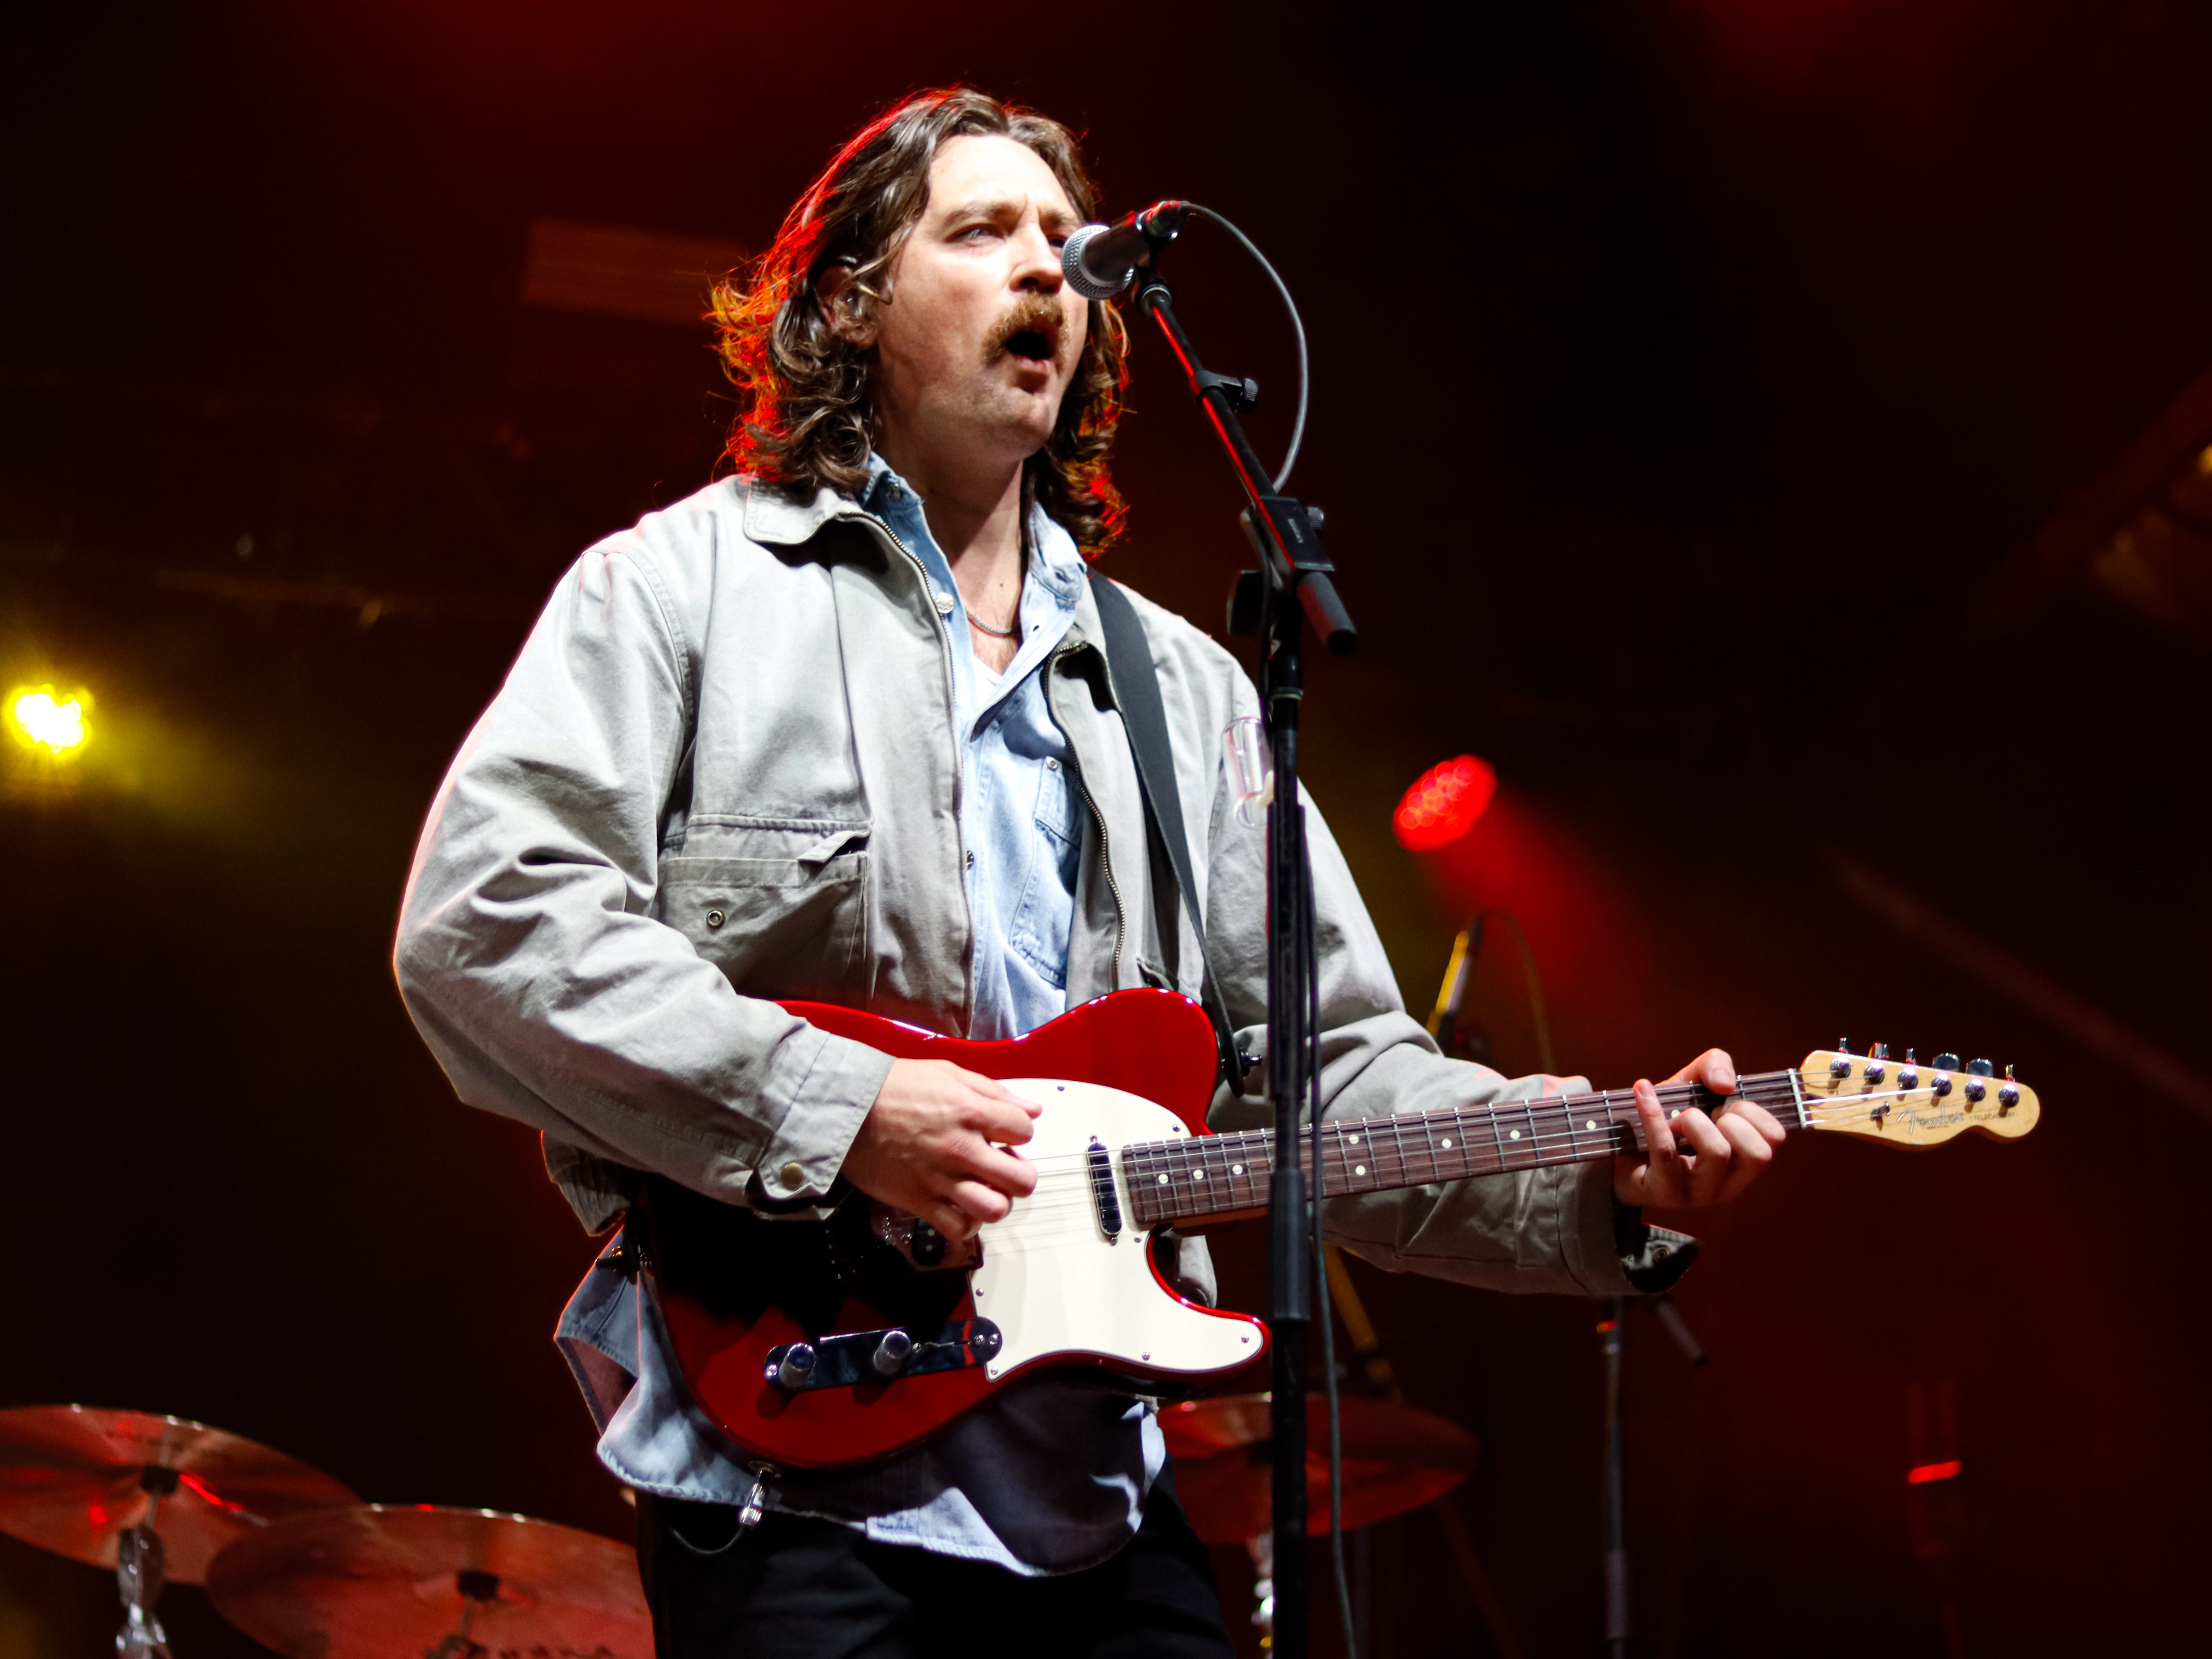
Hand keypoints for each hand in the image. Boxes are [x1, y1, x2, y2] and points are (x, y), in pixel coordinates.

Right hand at [839, 1059, 1040, 1240]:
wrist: (847, 1108)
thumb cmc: (893, 1087)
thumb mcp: (947, 1072)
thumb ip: (993, 1090)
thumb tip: (1032, 1109)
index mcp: (971, 1111)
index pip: (1025, 1130)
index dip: (1019, 1131)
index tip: (1005, 1132)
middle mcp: (961, 1148)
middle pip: (1022, 1179)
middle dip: (1019, 1173)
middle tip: (1002, 1165)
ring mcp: (941, 1178)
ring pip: (995, 1209)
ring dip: (996, 1201)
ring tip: (985, 1189)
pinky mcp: (919, 1200)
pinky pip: (958, 1228)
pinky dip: (966, 1223)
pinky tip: (961, 1206)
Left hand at [1612, 1048, 1783, 1209]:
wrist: (1619, 1154)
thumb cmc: (1667, 1120)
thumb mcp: (1693, 1087)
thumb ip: (1714, 1067)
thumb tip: (1725, 1084)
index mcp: (1744, 1163)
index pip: (1775, 1138)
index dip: (1753, 1112)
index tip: (1726, 1105)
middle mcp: (1729, 1184)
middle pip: (1757, 1153)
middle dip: (1732, 1119)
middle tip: (1706, 1114)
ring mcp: (1698, 1193)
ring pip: (1718, 1152)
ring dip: (1694, 1120)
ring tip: (1677, 1118)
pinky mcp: (1665, 1192)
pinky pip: (1666, 1149)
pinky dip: (1653, 1113)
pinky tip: (1642, 1090)